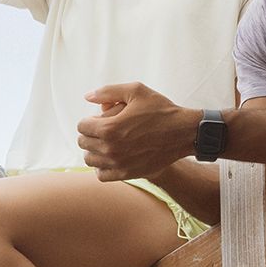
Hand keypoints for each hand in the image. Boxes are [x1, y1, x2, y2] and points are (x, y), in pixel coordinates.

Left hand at [78, 82, 198, 179]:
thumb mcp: (136, 91)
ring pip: (90, 160)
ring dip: (94, 150)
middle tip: (103, 129)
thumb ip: (108, 92)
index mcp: (109, 128)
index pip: (81, 126)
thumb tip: (87, 97)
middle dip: (90, 134)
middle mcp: (110, 148)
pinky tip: (111, 157)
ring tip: (106, 142)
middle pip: (83, 143)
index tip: (99, 118)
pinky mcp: (127, 174)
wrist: (184, 133)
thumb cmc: (161, 109)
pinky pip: (102, 175)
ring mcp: (118, 164)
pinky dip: (102, 166)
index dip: (89, 120)